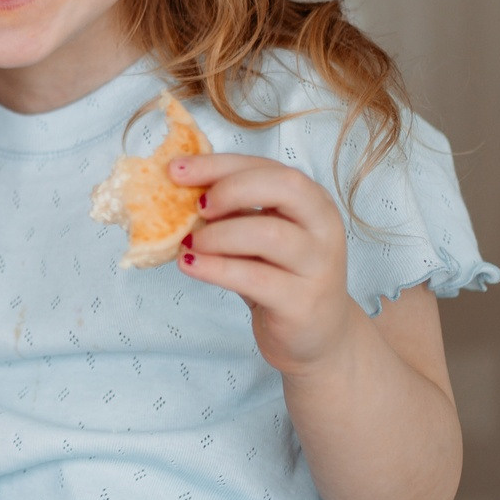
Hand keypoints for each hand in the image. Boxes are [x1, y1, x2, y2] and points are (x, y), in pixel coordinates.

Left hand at [168, 153, 357, 373]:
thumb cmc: (281, 277)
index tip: (176, 169)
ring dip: (219, 234)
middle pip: (284, 187)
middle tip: (196, 207)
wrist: (317, 335)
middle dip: (231, 189)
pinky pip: (254, 278)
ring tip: (189, 242)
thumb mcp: (260, 237)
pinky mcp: (303, 302)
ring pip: (269, 234)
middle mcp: (323, 227)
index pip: (269, 167)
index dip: (220, 164)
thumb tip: (179, 186)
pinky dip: (215, 268)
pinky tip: (190, 264)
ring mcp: (318, 266)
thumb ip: (234, 211)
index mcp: (312, 202)